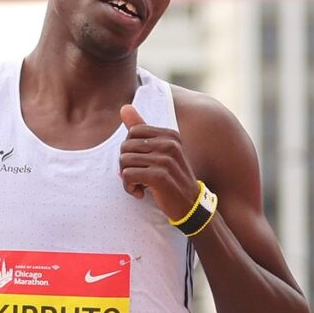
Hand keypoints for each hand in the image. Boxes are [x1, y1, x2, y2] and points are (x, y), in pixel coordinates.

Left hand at [119, 104, 199, 219]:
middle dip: (126, 165)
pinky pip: (127, 175)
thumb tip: (124, 107)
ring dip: (127, 179)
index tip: (141, 164)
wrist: (190, 205)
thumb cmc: (171, 178)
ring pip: (124, 161)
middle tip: (138, 177)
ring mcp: (165, 160)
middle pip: (126, 147)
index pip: (133, 132)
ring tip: (140, 186)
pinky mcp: (159, 176)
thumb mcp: (159, 152)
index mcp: (170, 135)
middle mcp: (169, 144)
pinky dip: (129, 187)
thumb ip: (141, 129)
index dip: (131, 150)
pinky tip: (140, 193)